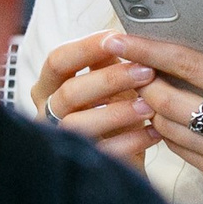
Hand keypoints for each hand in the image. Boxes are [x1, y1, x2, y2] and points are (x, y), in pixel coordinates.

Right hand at [29, 30, 157, 168]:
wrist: (119, 158)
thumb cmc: (110, 111)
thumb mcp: (108, 83)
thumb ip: (108, 62)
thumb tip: (123, 37)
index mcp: (49, 87)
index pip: (57, 61)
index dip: (86, 48)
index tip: (117, 38)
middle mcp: (48, 114)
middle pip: (70, 92)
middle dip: (110, 79)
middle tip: (146, 71)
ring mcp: (62, 141)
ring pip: (81, 123)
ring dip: (119, 112)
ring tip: (150, 106)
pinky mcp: (82, 166)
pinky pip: (104, 151)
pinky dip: (131, 140)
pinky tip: (154, 132)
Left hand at [105, 2, 202, 203]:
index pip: (189, 66)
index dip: (149, 50)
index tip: (121, 38)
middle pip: (166, 100)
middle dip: (140, 80)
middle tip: (129, 65)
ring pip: (168, 128)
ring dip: (150, 108)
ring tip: (143, 89)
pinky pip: (182, 152)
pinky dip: (167, 133)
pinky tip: (166, 118)